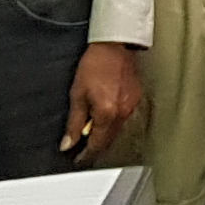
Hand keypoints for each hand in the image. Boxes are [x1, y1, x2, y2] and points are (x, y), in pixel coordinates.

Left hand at [62, 43, 145, 161]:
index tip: (78, 160)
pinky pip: (123, 118)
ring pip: (117, 131)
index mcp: (106, 114)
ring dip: (104, 135)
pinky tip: (105, 117)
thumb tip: (68, 143)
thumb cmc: (95, 64)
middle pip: (108, 141)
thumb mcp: (77, 94)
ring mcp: (131, 107)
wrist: (114, 45)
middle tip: (83, 151)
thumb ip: (74, 122)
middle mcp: (122, 114)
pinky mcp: (136, 99)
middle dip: (95, 148)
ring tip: (91, 133)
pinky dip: (113, 122)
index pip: (96, 145)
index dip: (86, 155)